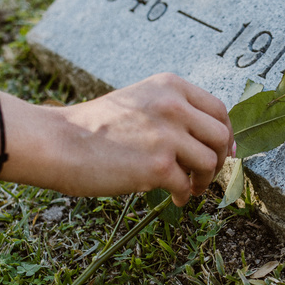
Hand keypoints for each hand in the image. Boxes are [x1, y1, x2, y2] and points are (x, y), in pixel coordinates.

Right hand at [43, 73, 234, 205]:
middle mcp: (173, 106)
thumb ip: (170, 111)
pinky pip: (187, 185)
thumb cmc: (94, 126)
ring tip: (191, 188)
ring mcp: (167, 136)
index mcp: (170, 86)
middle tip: (208, 174)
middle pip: (219, 136)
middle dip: (219, 159)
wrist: (59, 142)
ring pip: (209, 162)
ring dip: (204, 180)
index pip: (217, 109)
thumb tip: (204, 138)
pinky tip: (175, 198)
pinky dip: (185, 195)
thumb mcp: (138, 100)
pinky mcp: (159, 166)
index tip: (223, 150)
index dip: (225, 133)